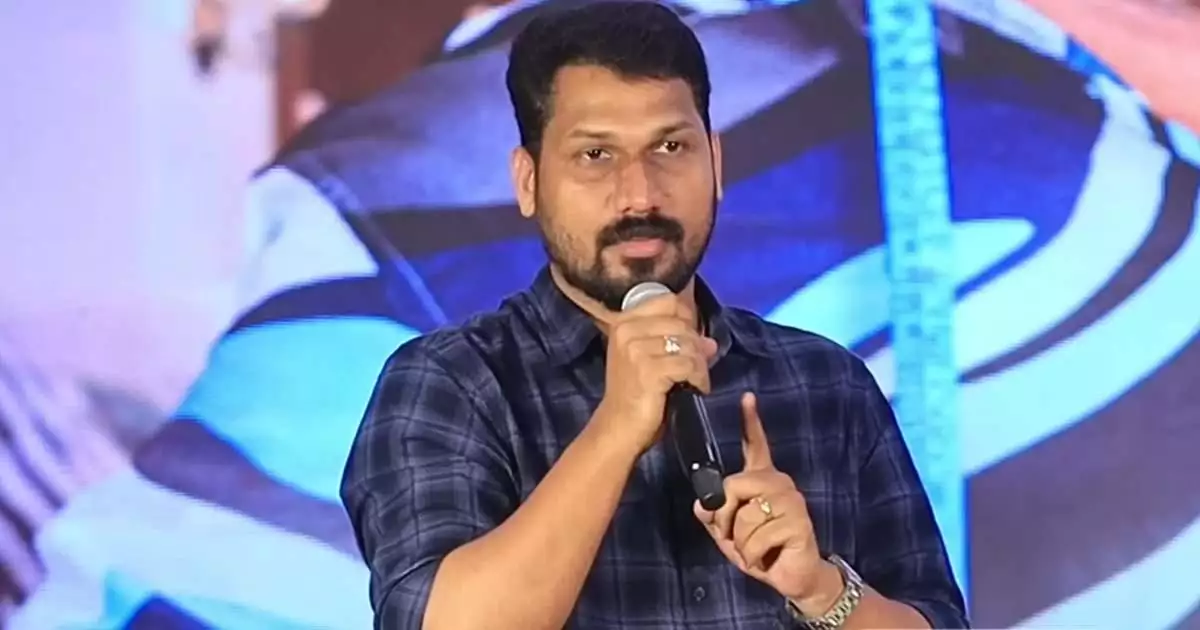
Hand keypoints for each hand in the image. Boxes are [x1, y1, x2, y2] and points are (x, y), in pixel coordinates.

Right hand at [592, 293, 717, 454]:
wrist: (619, 428)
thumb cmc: (636, 393)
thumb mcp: (652, 361)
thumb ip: (679, 344)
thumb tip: (710, 342)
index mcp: (625, 322)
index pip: (669, 301)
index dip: (687, 319)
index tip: (691, 342)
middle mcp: (627, 331)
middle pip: (682, 324)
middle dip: (697, 347)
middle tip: (698, 368)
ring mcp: (636, 350)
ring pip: (689, 344)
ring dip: (700, 365)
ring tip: (697, 380)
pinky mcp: (649, 370)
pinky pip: (689, 365)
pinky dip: (699, 378)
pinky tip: (697, 388)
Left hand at [694, 392, 834, 605]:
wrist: (792, 577)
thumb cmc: (760, 549)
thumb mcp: (727, 533)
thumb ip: (713, 515)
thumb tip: (703, 504)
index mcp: (761, 479)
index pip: (756, 445)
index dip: (750, 421)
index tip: (747, 397)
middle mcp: (779, 482)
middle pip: (733, 485)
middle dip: (724, 517)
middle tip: (733, 536)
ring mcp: (792, 500)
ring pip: (744, 515)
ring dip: (741, 542)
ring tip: (754, 548)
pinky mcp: (799, 522)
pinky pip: (758, 537)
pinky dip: (753, 555)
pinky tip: (766, 557)